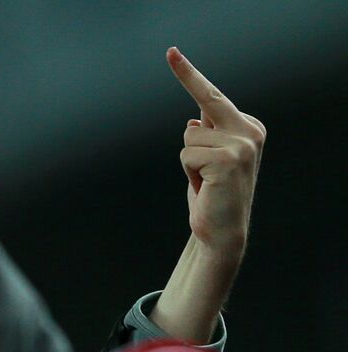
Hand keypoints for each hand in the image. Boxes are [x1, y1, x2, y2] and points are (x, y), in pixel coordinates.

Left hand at [149, 49, 264, 342]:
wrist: (221, 232)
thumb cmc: (211, 196)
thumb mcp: (206, 161)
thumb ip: (204, 137)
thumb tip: (194, 121)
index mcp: (248, 128)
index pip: (213, 97)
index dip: (190, 75)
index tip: (171, 53)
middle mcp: (250, 131)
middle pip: (205, 104)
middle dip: (188, 76)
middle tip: (170, 51)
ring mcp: (242, 145)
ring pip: (188, 137)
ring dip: (188, 162)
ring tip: (204, 181)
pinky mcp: (228, 160)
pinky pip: (187, 155)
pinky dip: (189, 173)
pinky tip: (205, 187)